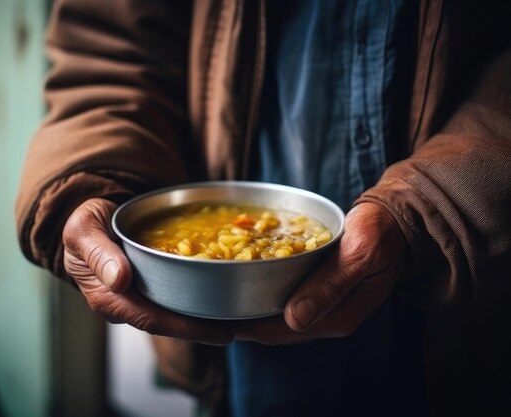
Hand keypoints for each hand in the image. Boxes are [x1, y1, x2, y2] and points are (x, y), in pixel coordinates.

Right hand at [62, 198, 232, 344]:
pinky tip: (226, 295)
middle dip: (204, 328)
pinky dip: (201, 297)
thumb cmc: (85, 223)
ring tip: (241, 318)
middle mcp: (127, 303)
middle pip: (169, 321)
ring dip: (206, 317)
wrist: (91, 217)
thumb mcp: (83, 230)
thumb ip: (98, 253)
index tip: (217, 331)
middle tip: (240, 329)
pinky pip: (179, 294)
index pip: (150, 318)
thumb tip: (119, 280)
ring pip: (176, 311)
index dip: (184, 327)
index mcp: (109, 297)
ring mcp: (140, 295)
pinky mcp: (153, 285)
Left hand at [233, 202, 405, 343]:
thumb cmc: (381, 233)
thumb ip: (330, 285)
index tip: (217, 316)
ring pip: (277, 318)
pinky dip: (263, 295)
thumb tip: (295, 318)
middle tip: (208, 306)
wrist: (395, 221)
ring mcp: (323, 308)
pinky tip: (244, 282)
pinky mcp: (319, 294)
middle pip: (275, 329)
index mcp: (338, 317)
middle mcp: (328, 319)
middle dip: (242, 321)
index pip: (282, 332)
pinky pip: (285, 302)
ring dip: (250, 309)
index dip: (248, 327)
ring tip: (219, 295)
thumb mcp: (360, 254)